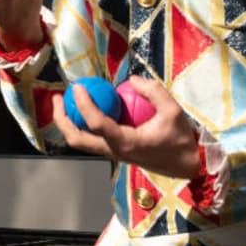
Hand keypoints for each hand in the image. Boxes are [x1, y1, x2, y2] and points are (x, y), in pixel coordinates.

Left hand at [53, 77, 200, 177]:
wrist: (186, 166)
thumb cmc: (180, 140)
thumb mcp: (174, 112)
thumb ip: (155, 92)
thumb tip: (132, 79)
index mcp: (126, 143)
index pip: (96, 124)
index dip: (83, 104)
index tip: (78, 86)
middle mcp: (114, 151)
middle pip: (76, 139)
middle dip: (61, 118)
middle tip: (58, 97)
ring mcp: (112, 153)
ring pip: (80, 141)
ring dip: (67, 122)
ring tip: (64, 101)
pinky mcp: (114, 151)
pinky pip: (91, 138)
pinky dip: (81, 124)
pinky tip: (86, 107)